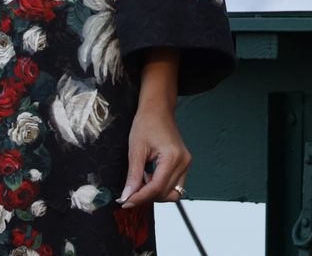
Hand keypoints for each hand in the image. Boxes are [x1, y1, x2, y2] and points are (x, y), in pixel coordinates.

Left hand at [119, 48, 188, 208]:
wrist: (158, 109)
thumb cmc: (146, 123)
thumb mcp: (135, 150)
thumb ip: (133, 176)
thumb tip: (126, 197)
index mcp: (173, 157)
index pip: (157, 187)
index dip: (140, 197)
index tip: (125, 202)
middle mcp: (184, 162)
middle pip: (166, 193)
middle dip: (146, 197)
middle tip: (129, 193)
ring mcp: (186, 163)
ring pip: (172, 193)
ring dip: (155, 193)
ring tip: (140, 182)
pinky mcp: (184, 164)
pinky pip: (174, 185)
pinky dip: (160, 187)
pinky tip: (149, 177)